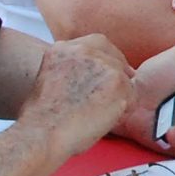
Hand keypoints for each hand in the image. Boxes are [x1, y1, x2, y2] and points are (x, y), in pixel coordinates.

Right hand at [15, 32, 135, 155]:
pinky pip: (132, 96)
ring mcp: (102, 64)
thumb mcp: (48, 78)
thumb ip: (70, 68)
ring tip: (100, 115)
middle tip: (114, 95)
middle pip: (114, 56)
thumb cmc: (43, 119)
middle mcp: (83, 50)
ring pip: (124, 77)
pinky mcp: (117, 82)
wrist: (43, 132)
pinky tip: (106, 121)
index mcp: (63, 48)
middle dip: (117, 74)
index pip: (97, 43)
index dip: (107, 58)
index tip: (109, 73)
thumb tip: (93, 78)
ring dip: (118, 95)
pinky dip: (124, 110)